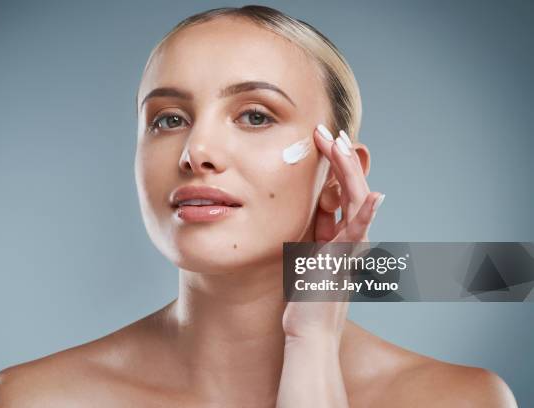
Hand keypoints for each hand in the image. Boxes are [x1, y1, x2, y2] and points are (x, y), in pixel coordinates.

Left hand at [276, 126, 383, 407]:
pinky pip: (357, 235)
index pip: (336, 193)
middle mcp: (346, 239)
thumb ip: (308, 237)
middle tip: (329, 131)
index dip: (330, 167)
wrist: (308, 333)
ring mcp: (348, 249)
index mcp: (334, 236)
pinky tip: (373, 195)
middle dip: (340, 160)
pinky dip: (365, 215)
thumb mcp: (302, 259)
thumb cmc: (304, 299)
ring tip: (342, 145)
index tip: (319, 141)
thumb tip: (301, 218)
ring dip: (350, 173)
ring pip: (355, 202)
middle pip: (349, 189)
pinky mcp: (343, 262)